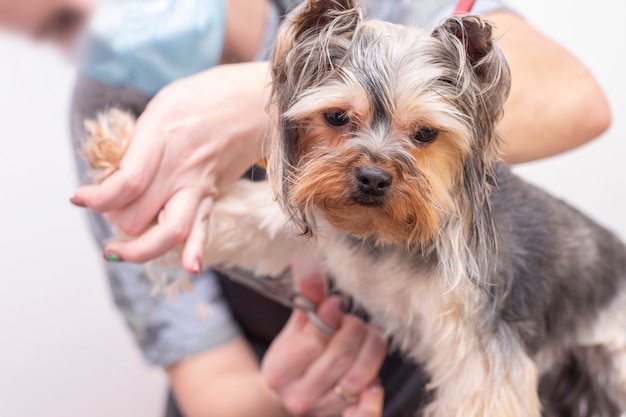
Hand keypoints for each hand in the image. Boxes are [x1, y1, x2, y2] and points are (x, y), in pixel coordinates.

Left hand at [71, 62, 270, 271]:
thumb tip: (116, 175)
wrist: (259, 102)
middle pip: (136, 216)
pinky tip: (191, 268)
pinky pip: (202, 229)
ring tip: (116, 252)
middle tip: (106, 208)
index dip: (96, 198)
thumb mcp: (164, 104)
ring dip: (138, 250)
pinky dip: (195, 251)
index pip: (125, 183)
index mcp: (164, 136)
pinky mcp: (213, 194)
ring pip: (169, 233)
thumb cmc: (209, 96)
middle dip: (112, 220)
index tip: (80, 198)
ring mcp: (200, 185)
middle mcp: (182, 168)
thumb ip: (139, 141)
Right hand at [261, 260, 385, 416]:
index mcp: (280, 370)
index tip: (338, 303)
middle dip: (354, 329)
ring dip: (370, 349)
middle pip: (340, 356)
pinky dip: (374, 395)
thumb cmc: (293, 357)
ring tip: (366, 335)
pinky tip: (375, 381)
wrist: (286, 398)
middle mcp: (299, 395)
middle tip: (353, 320)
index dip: (331, 316)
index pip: (314, 340)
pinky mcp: (340, 416)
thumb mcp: (294, 327)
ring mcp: (322, 409)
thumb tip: (308, 260)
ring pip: (358, 377)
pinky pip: (364, 411)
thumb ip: (306, 297)